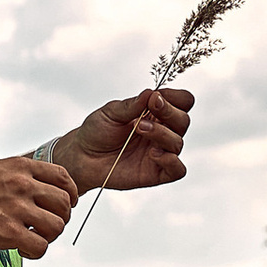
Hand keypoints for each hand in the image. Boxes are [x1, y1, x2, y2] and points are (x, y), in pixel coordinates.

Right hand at [0, 155, 78, 257]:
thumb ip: (17, 174)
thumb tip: (35, 186)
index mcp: (20, 167)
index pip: (62, 177)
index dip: (69, 194)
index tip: (65, 205)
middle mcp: (22, 185)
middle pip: (64, 203)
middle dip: (60, 218)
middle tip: (47, 227)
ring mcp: (16, 209)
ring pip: (56, 226)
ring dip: (49, 236)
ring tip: (33, 239)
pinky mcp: (8, 233)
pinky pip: (40, 246)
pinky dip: (36, 252)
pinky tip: (23, 250)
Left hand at [62, 88, 192, 194]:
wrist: (82, 157)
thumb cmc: (96, 132)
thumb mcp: (111, 112)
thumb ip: (132, 105)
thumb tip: (152, 93)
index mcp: (155, 113)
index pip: (182, 102)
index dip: (175, 98)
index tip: (157, 97)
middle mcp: (161, 131)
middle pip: (183, 120)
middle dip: (169, 112)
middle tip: (149, 110)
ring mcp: (160, 152)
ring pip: (178, 143)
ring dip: (162, 134)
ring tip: (140, 129)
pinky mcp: (156, 173)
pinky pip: (178, 170)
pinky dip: (171, 161)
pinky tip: (153, 154)